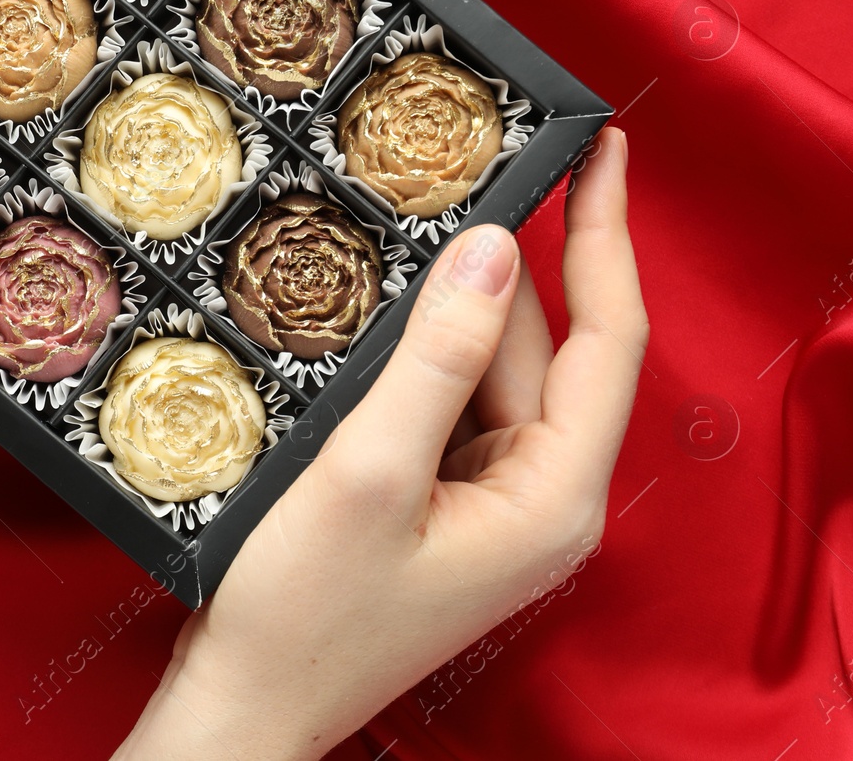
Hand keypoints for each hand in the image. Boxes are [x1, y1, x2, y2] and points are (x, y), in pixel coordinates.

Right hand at [118, 128, 645, 759]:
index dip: (607, 235)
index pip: (608, 341)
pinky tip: (373, 318)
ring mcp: (489, 505)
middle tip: (450, 173)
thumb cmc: (303, 613)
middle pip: (537, 350)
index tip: (604, 147)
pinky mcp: (441, 506)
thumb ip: (438, 357)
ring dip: (447, 310)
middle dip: (498, 265)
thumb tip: (495, 247)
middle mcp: (537, 498)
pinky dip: (418, 357)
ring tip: (397, 233)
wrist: (244, 706)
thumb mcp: (369, 471)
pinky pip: (446, 405)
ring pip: (486, 372)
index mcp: (551, 498)